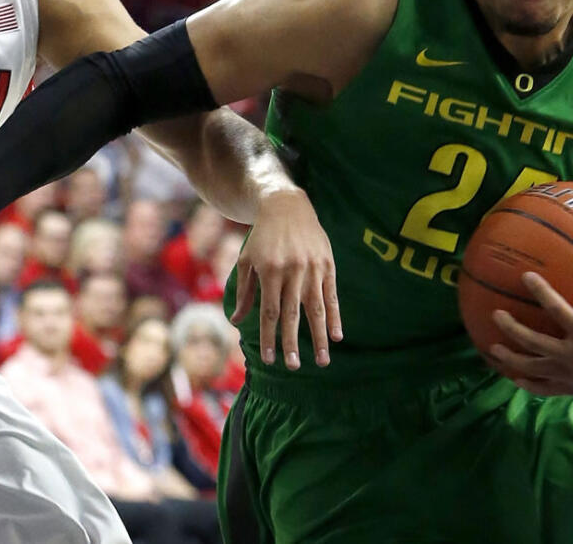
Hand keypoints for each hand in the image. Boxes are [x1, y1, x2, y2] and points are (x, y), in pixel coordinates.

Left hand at [230, 188, 341, 368]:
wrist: (286, 205)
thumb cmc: (262, 236)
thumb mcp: (247, 260)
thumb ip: (245, 292)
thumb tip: (236, 321)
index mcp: (269, 271)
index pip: (269, 312)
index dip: (269, 337)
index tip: (269, 359)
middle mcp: (292, 271)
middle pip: (292, 314)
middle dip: (292, 343)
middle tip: (293, 367)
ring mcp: (312, 268)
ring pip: (316, 308)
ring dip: (319, 337)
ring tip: (323, 361)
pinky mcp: (327, 264)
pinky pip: (332, 295)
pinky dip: (335, 316)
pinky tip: (337, 335)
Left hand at [487, 255, 572, 409]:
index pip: (558, 310)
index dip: (541, 292)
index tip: (525, 277)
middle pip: (533, 341)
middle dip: (511, 328)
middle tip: (495, 314)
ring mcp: (571, 375)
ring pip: (533, 368)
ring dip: (510, 359)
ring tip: (491, 349)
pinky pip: (545, 389)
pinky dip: (529, 385)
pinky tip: (514, 378)